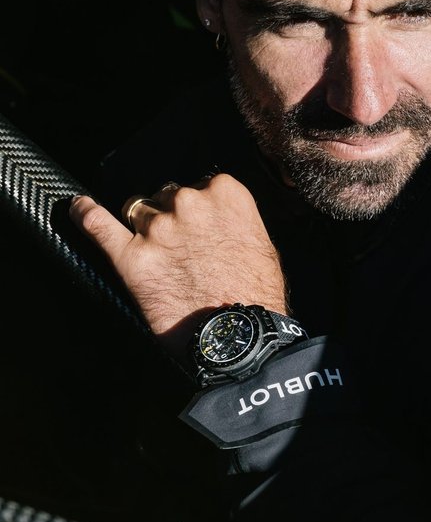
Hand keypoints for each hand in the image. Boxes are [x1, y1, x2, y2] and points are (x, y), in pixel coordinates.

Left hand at [68, 174, 288, 358]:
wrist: (242, 335)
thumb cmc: (257, 293)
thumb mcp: (261, 241)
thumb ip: (233, 218)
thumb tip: (217, 219)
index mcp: (225, 193)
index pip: (199, 185)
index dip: (197, 209)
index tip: (200, 228)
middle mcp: (189, 202)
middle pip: (166, 196)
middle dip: (171, 217)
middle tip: (183, 251)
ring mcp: (158, 228)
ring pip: (137, 209)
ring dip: (144, 228)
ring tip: (159, 256)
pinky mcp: (133, 257)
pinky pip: (98, 225)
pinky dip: (86, 214)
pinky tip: (79, 208)